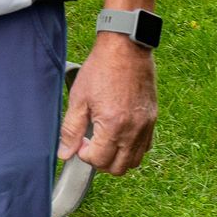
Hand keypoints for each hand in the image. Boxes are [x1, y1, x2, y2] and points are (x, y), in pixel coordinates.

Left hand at [59, 33, 156, 173]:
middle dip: (100, 162)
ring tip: (104, 141)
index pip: (99, 160)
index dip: (84, 155)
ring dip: (117, 158)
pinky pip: (145, 146)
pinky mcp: (152, 119)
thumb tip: (65, 153)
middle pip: (118, 168)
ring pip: (134, 161)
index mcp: (113, 126)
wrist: (125, 48)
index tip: (79, 143)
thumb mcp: (79, 99)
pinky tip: (119, 134)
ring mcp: (146, 126)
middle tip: (90, 145)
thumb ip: (71, 130)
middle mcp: (133, 130)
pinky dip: (132, 149)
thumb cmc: (101, 69)